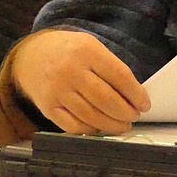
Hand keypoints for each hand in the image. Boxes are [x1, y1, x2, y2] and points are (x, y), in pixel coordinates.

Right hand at [11, 30, 149, 135]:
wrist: (32, 56)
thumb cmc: (68, 52)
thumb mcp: (90, 46)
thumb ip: (110, 67)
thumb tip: (134, 96)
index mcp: (86, 51)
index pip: (119, 76)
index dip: (136, 94)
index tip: (144, 104)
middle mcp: (70, 71)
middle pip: (107, 100)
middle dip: (126, 113)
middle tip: (133, 116)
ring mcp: (57, 91)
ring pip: (92, 116)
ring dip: (112, 125)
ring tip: (122, 125)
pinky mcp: (48, 108)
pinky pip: (74, 127)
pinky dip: (91, 130)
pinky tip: (99, 126)